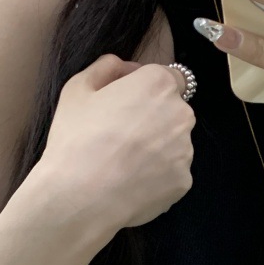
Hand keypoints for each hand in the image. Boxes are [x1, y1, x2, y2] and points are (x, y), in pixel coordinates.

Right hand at [42, 55, 195, 230]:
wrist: (82, 197)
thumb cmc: (77, 138)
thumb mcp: (78, 87)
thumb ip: (107, 67)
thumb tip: (124, 68)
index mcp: (158, 84)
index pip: (170, 78)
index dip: (149, 88)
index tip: (130, 102)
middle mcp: (181, 115)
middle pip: (175, 111)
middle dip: (156, 118)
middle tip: (124, 135)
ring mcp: (186, 152)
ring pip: (175, 144)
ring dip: (158, 148)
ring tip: (126, 163)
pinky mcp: (183, 183)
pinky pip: (173, 174)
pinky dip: (158, 176)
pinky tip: (133, 181)